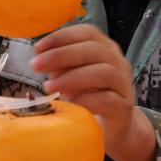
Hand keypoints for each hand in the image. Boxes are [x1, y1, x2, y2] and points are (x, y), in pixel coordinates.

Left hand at [30, 24, 137, 154]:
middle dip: (61, 55)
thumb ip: (60, 66)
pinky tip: (68, 103)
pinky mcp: (123, 108)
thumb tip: (40, 59)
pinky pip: (108, 100)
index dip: (62, 36)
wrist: (114, 128)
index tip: (38, 48)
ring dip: (72, 77)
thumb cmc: (89, 98)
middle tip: (36, 65)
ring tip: (48, 87)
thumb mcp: (71, 77)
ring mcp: (124, 85)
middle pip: (94, 50)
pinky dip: (85, 99)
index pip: (88, 32)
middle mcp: (118, 62)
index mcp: (105, 49)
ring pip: (104, 72)